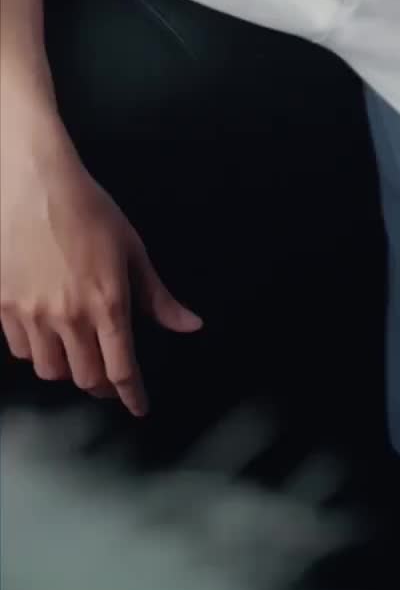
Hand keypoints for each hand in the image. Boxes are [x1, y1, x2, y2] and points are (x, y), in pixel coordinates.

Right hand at [0, 139, 201, 415]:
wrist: (33, 182)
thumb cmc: (88, 209)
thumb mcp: (132, 249)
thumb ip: (157, 296)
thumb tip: (190, 325)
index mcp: (108, 303)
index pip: (122, 368)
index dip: (132, 395)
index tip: (139, 408)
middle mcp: (69, 316)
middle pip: (86, 378)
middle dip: (102, 383)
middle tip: (110, 375)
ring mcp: (33, 313)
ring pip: (51, 370)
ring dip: (68, 368)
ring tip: (78, 353)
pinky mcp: (4, 305)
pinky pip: (21, 349)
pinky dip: (37, 350)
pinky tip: (46, 335)